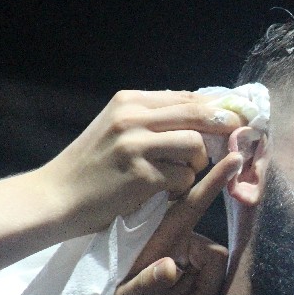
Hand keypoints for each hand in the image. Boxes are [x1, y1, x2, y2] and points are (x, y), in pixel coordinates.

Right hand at [36, 90, 244, 238]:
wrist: (57, 197)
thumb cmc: (92, 167)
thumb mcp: (117, 129)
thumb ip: (152, 118)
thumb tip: (202, 112)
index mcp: (129, 101)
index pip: (187, 97)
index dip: (217, 108)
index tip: (237, 117)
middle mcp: (132, 116)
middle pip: (198, 114)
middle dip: (224, 127)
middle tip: (236, 139)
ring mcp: (136, 144)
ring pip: (195, 145)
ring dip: (198, 163)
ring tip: (181, 175)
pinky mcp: (140, 174)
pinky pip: (184, 176)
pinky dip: (181, 187)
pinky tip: (166, 192)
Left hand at [92, 151, 242, 294]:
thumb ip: (146, 285)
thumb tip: (171, 267)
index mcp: (160, 238)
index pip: (194, 205)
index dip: (215, 182)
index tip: (233, 157)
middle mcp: (175, 242)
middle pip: (213, 257)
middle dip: (203, 286)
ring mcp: (179, 256)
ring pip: (208, 275)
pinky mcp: (182, 273)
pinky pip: (202, 287)